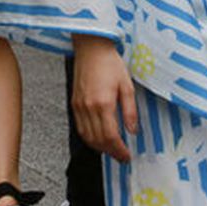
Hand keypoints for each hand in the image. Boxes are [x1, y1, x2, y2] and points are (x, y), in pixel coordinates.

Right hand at [72, 35, 137, 162]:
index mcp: (103, 103)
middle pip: (98, 140)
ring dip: (99, 147)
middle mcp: (88, 107)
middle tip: (121, 157)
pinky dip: (89, 137)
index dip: (119, 150)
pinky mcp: (74, 103)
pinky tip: (98, 138)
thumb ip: (130, 111)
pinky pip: (79, 127)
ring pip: (86, 136)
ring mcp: (79, 106)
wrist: (91, 48)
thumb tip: (132, 131)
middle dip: (110, 152)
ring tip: (111, 150)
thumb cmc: (110, 63)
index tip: (127, 156)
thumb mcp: (127, 86)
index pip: (110, 136)